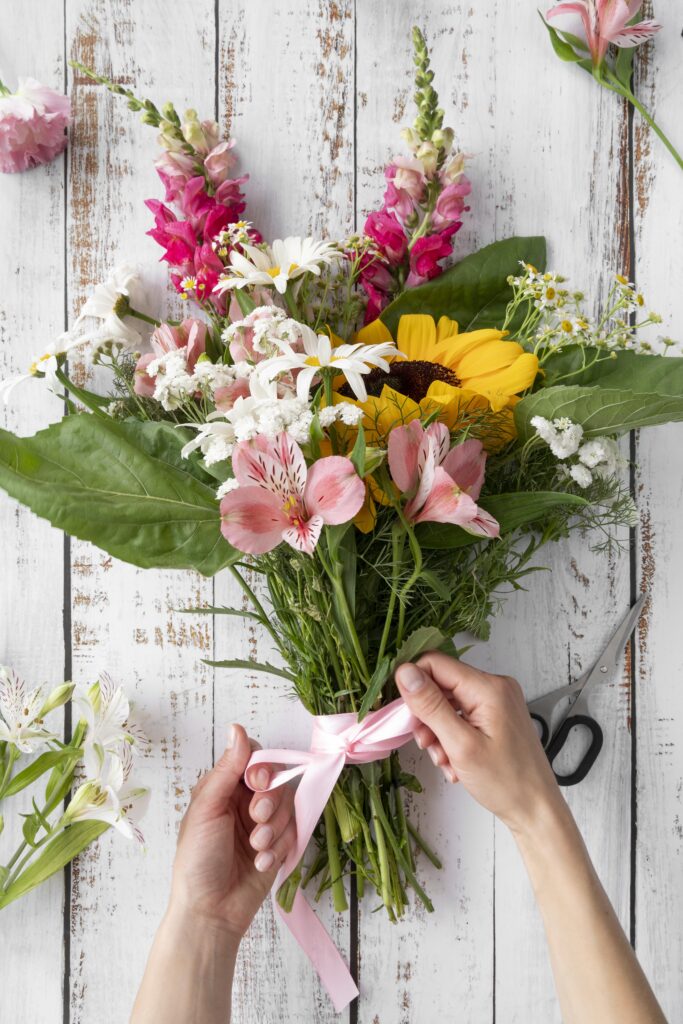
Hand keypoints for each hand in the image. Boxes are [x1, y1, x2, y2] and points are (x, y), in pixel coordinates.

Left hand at [169, 723, 295, 940]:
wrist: (210, 912)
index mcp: (223, 787)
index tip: (256, 783)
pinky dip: (279, 848)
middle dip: (270, 801)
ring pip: (288, 806)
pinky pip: (294, 832)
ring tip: (256, 849)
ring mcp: (263, 823)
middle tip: (256, 820)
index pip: (254, 758)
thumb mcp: (206, 810)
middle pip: (277, 779)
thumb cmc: (197, 861)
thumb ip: (226, 770)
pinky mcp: (279, 845)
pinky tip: (261, 864)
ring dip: (274, 828)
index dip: (261, 767)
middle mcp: (244, 801)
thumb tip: (237, 728)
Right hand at [395, 653, 562, 833]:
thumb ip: (431, 706)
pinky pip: (461, 715)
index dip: (413, 685)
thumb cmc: (506, 782)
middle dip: (427, 715)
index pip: (435, 663)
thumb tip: (405, 672)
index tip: (406, 717)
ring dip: (438, 731)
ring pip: (448, 702)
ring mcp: (497, 701)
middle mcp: (495, 687)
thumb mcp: (460, 745)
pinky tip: (455, 761)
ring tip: (445, 760)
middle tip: (427, 746)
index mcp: (489, 687)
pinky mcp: (496, 715)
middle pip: (441, 684)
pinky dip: (451, 736)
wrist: (536, 809)